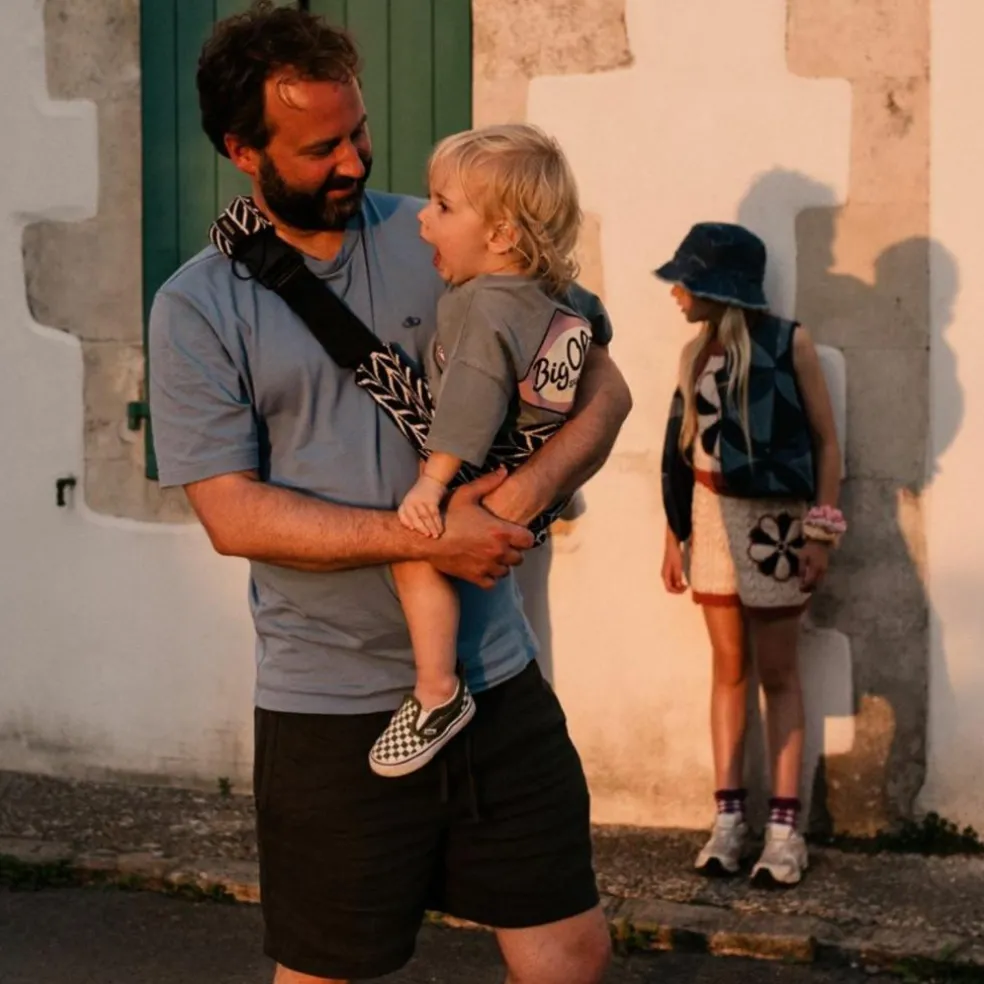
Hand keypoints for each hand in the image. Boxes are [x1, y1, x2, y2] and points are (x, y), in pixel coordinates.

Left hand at [398, 475, 445, 537]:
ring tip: (435, 536)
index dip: (407, 523)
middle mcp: (411, 502)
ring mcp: (421, 501)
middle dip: (422, 529)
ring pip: (426, 518)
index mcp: (405, 503)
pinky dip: (438, 523)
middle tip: (427, 536)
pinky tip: (440, 529)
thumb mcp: (412, 500)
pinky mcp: (431, 500)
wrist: (432, 479)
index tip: (412, 529)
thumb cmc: (421, 493)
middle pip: (415, 519)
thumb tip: (412, 528)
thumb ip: (410, 512)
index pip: (402, 515)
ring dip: (432, 528)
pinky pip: (435, 514)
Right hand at [430, 468, 533, 587]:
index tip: (515, 534)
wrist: (426, 539)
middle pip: (519, 558)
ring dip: (501, 564)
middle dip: (513, 551)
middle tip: (501, 543)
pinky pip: (492, 582)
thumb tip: (504, 469)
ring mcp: (487, 566)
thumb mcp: (466, 494)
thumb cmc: (446, 515)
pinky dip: (490, 576)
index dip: (524, 537)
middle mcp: (498, 551)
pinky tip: (483, 566)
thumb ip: (488, 482)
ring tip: (491, 555)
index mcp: (500, 531)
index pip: (529, 540)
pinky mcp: (476, 577)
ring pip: (506, 571)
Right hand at [662, 539, 686, 593]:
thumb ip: (678, 577)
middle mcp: (665, 575)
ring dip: (678, 587)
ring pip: (672, 584)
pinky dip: (678, 582)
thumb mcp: (678, 566)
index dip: (676, 591)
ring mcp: (667, 573)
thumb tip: (678, 586)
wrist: (672, 545)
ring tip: (686, 585)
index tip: (684, 589)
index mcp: (665, 575)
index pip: (669, 588)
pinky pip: (673, 580)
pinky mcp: (670, 571)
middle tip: (686, 588)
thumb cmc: (674, 555)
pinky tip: (684, 581)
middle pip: (670, 587)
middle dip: (678, 590)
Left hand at [799, 540, 829, 591]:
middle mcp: (822, 571)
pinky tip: (811, 581)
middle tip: (802, 590)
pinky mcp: (826, 569)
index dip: (805, 587)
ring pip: (820, 582)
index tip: (799, 589)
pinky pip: (821, 579)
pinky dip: (816, 582)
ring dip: (813, 586)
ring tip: (806, 587)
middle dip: (809, 588)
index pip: (810, 581)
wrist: (820, 542)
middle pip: (816, 584)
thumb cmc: (809, 549)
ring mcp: (825, 570)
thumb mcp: (802, 557)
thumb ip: (801, 569)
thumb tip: (800, 580)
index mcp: (815, 568)